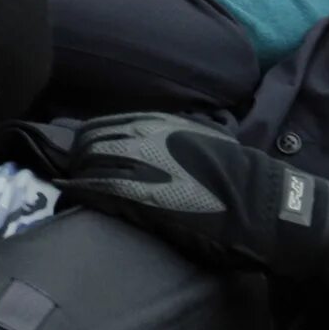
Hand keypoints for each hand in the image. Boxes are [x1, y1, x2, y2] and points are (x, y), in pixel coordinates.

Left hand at [58, 112, 328, 292]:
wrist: (259, 206)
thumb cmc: (236, 177)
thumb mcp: (200, 141)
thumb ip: (168, 136)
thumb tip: (145, 139)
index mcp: (157, 124)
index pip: (100, 126)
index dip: (87, 144)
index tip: (84, 157)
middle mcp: (142, 138)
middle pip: (85, 144)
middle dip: (75, 160)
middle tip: (74, 176)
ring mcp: (137, 165)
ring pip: (84, 164)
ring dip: (74, 176)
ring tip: (72, 189)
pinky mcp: (136, 196)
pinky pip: (92, 188)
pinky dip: (76, 192)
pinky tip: (69, 197)